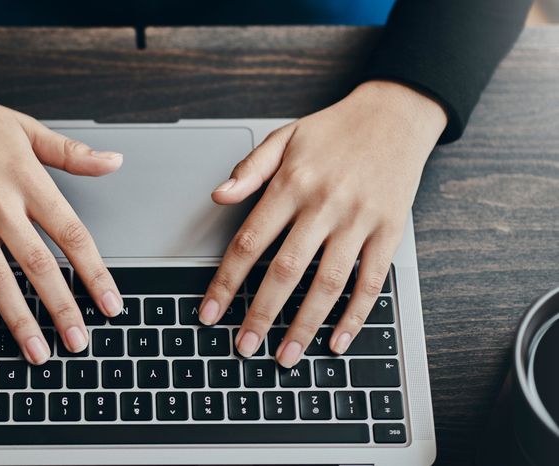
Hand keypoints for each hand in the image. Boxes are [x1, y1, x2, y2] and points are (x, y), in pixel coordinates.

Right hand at [0, 95, 124, 362]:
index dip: (94, 273)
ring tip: (37, 352)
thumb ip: (72, 154)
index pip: (70, 233)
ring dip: (18, 320)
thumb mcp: (28, 129)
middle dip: (60, 308)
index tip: (110, 304)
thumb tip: (114, 162)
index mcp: (27, 180)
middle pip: (36, 264)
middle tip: (79, 342)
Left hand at [198, 80, 446, 366]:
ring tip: (286, 356)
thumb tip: (218, 196)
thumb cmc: (334, 130)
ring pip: (328, 283)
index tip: (210, 312)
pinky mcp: (390, 231)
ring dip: (305, 325)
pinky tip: (337, 341)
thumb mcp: (285, 137)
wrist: (395, 115)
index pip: (250, 242)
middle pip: (286, 270)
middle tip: (243, 346)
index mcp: (292, 183)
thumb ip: (250, 169)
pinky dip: (355, 316)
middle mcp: (324, 204)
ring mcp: (360, 220)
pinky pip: (372, 281)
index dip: (226, 281)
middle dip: (261, 313)